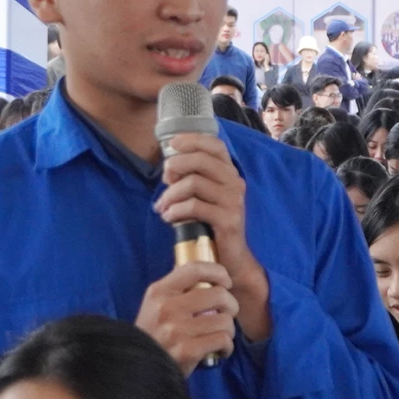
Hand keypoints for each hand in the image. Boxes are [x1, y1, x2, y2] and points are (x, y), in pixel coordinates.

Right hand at [136, 260, 239, 374]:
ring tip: (221, 335)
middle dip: (232, 305)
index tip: (226, 282)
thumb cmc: (153, 336)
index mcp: (159, 291)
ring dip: (229, 329)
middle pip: (219, 295)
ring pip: (225, 320)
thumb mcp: (154, 306)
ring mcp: (177, 330)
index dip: (218, 272)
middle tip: (227, 314)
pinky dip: (227, 346)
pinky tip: (220, 349)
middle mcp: (167, 308)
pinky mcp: (187, 350)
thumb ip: (175, 291)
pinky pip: (223, 340)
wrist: (138, 369)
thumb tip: (208, 275)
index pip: (195, 269)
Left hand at [155, 133, 271, 340]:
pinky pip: (195, 206)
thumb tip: (170, 166)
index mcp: (230, 173)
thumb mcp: (204, 196)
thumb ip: (192, 177)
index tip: (172, 144)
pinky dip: (176, 210)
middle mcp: (235, 183)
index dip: (193, 140)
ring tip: (163, 207)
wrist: (231, 258)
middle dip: (175, 167)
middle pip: (200, 161)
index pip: (215, 145)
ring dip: (170, 194)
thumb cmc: (211, 225)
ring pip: (194, 183)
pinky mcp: (228, 220)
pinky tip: (169, 218)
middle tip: (164, 181)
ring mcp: (233, 201)